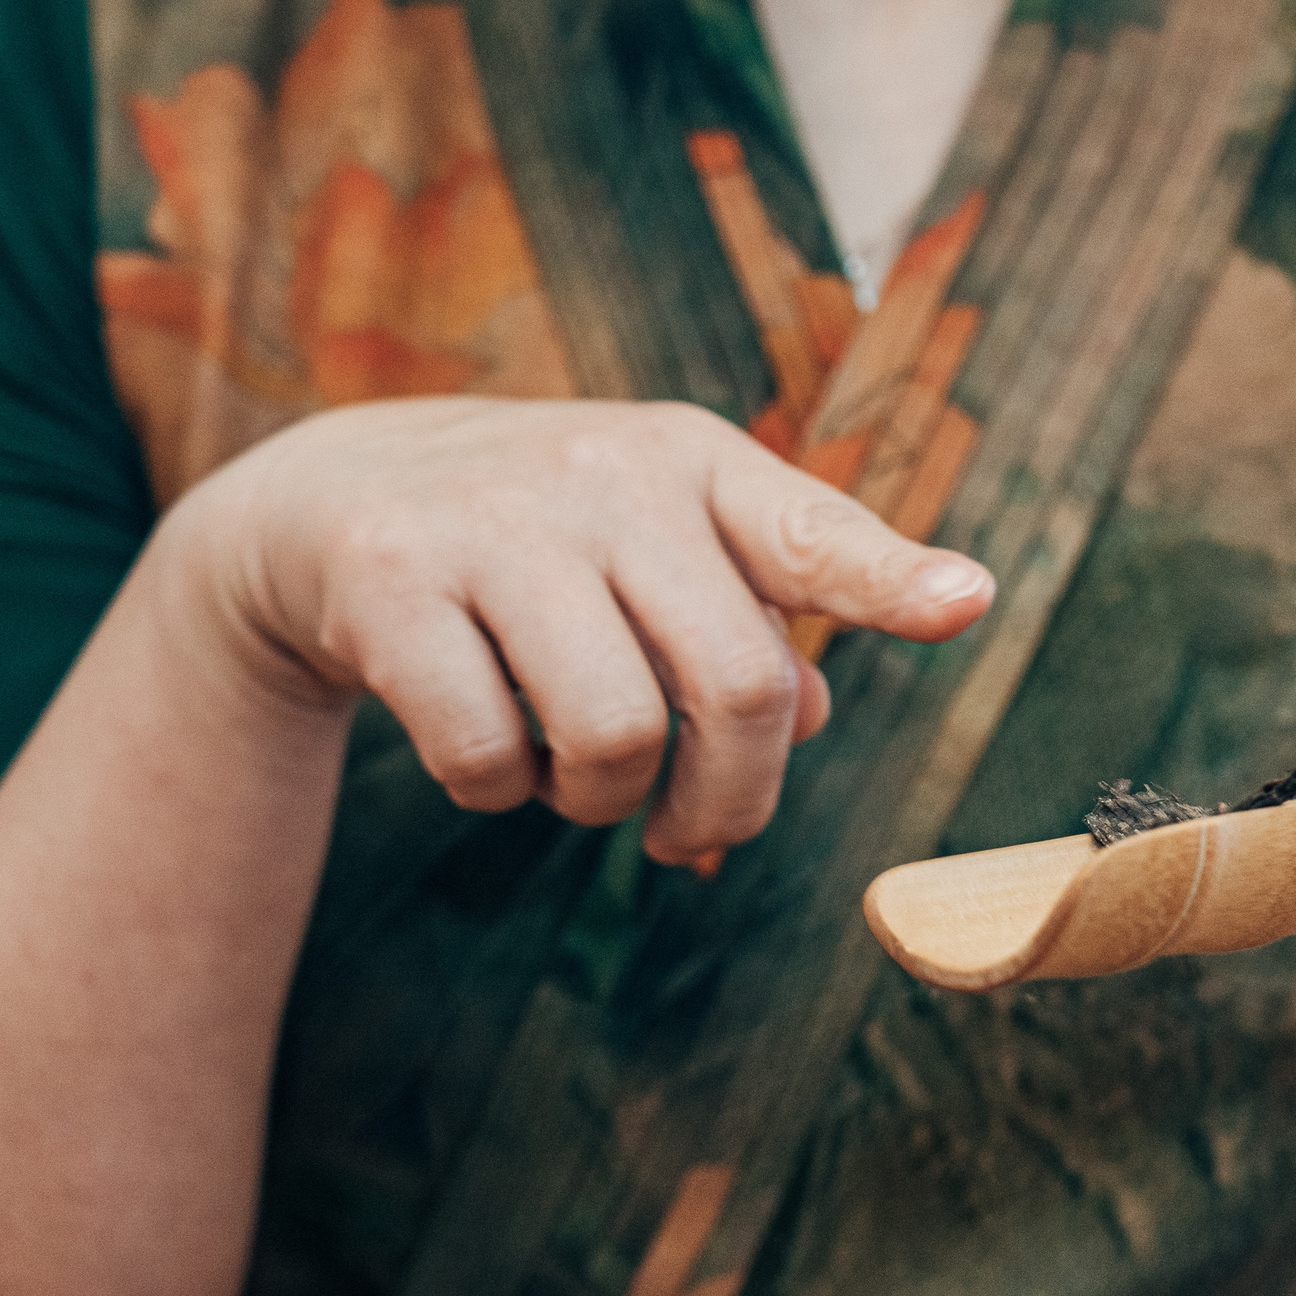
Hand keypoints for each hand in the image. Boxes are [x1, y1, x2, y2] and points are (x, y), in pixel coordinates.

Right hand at [171, 398, 994, 867]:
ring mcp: (493, 520)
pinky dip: (500, 794)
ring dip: (604, 802)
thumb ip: (746, 622)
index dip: (890, 578)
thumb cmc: (537, 542)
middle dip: (731, 798)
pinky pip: (487, 755)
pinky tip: (488, 752)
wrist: (328, 499)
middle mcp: (604, 473)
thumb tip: (811, 715)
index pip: (810, 530)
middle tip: (692, 833)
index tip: (968, 603)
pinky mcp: (391, 579)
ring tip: (578, 777)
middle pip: (734, 684)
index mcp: (691, 462)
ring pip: (615, 735)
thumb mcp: (651, 551)